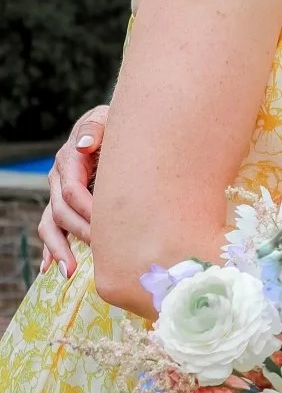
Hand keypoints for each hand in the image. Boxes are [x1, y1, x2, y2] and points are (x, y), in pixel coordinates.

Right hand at [39, 105, 108, 277]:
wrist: (118, 132)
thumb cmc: (117, 129)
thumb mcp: (108, 121)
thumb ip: (95, 129)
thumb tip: (83, 144)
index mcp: (70, 160)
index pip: (72, 191)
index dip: (88, 211)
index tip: (109, 228)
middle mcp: (60, 179)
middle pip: (62, 212)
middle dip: (81, 233)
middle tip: (103, 253)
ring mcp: (59, 196)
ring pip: (51, 225)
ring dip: (59, 250)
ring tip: (70, 271)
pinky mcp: (63, 208)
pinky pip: (51, 231)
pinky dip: (51, 251)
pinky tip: (53, 270)